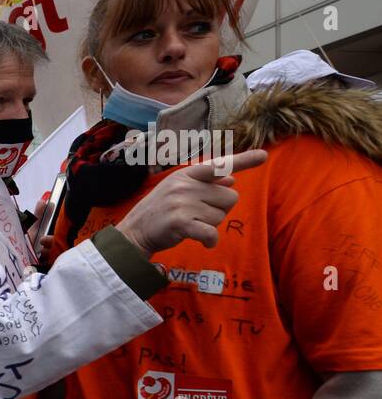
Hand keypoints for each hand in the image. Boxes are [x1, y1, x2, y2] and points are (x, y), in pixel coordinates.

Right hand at [116, 149, 266, 256]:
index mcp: (186, 174)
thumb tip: (232, 179)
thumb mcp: (178, 190)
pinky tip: (203, 242)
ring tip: (190, 224)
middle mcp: (185, 185)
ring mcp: (182, 203)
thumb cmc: (160, 211)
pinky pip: (211, 232)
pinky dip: (210, 240)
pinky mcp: (180, 223)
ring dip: (210, 225)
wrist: (133, 232)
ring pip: (221, 216)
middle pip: (230, 196)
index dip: (243, 160)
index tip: (264, 156)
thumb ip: (206, 183)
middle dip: (220, 209)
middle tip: (198, 214)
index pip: (219, 165)